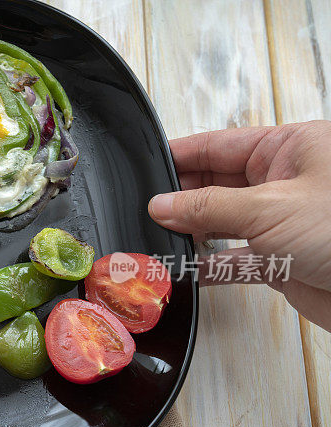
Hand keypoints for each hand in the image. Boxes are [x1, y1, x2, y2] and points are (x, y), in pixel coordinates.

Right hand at [148, 120, 330, 329]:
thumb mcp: (270, 207)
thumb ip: (209, 206)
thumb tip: (163, 204)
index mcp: (290, 149)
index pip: (222, 145)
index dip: (183, 154)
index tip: (149, 165)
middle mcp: (285, 183)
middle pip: (218, 184)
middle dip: (182, 197)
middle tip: (146, 209)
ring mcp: (282, 223)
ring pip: (223, 223)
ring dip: (192, 233)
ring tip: (157, 239)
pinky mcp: (283, 261)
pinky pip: (234, 261)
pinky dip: (209, 267)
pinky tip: (185, 270)